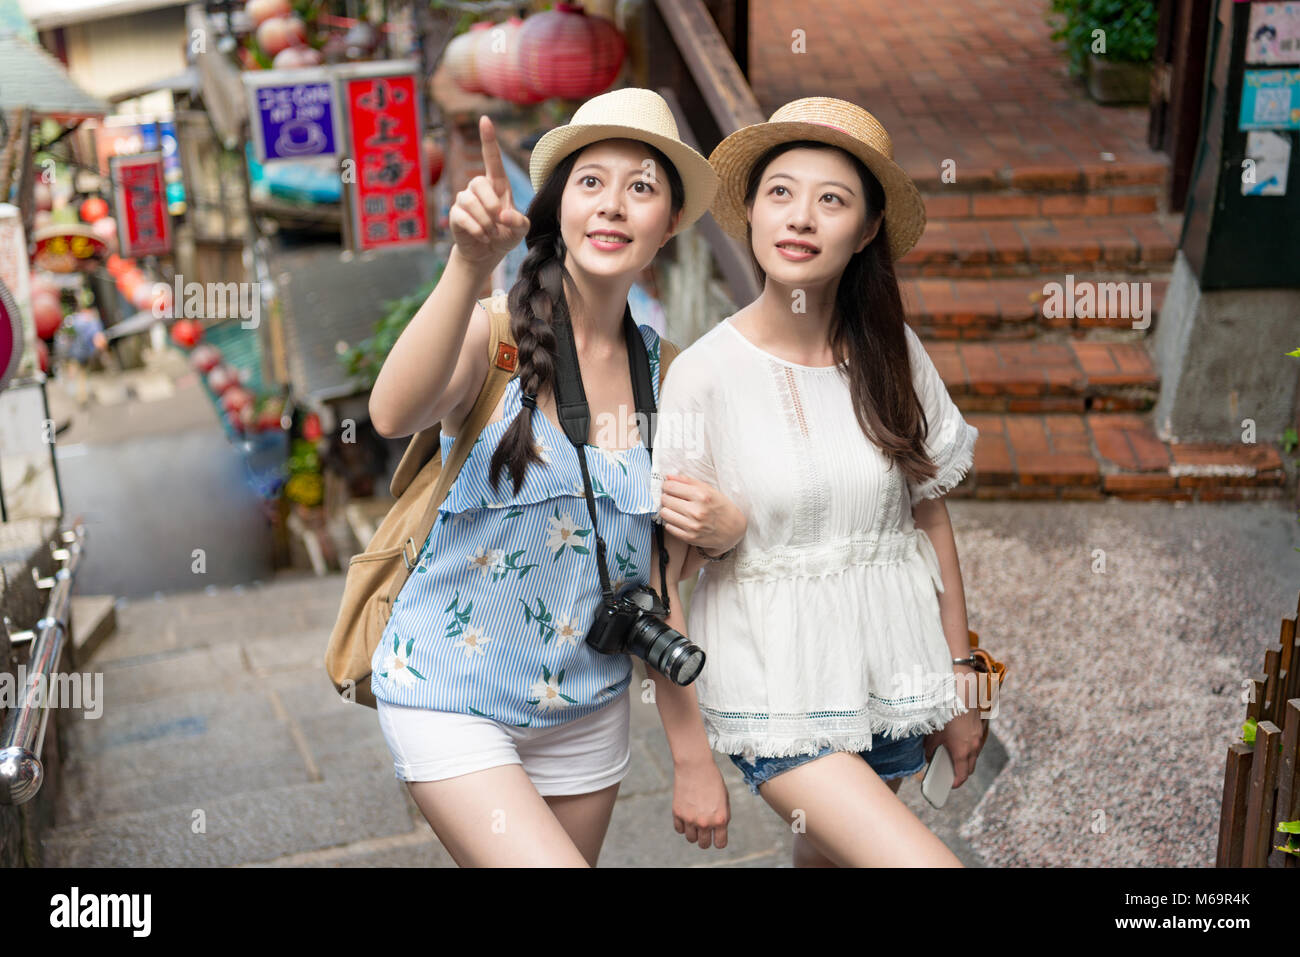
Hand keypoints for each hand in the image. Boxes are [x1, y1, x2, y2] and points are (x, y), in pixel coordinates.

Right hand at [449, 116, 529, 266]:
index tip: (484, 119)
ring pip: (470, 201)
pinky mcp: (455, 214)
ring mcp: (465, 199)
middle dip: (491, 205)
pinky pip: (463, 216)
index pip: (492, 158)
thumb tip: (502, 214)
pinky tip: (483, 237)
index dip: (488, 139)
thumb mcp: (521, 230)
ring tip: (491, 233)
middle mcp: (479, 187)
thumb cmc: (506, 235)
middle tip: (499, 223)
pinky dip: (477, 229)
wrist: (487, 253)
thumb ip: (520, 222)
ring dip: (485, 221)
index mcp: (498, 185)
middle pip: (479, 182)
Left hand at [658, 474, 745, 555]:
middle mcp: (697, 511)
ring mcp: (692, 526)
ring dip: (668, 509)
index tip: (670, 487)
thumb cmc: (721, 507)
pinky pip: (669, 527)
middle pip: (665, 500)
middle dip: (667, 496)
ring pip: (664, 513)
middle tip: (674, 498)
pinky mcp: (689, 538)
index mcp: (702, 496)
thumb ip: (688, 481)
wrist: (733, 530)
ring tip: (676, 509)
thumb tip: (668, 477)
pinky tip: (680, 519)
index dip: (667, 486)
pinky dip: (672, 522)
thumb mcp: (709, 490)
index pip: (670, 487)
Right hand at [672, 758, 730, 848]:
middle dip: (705, 839)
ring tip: (695, 820)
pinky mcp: (677, 813)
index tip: (716, 836)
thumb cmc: (713, 781)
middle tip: (704, 828)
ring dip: (693, 832)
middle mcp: (705, 822)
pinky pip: (679, 829)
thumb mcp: (724, 799)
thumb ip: (722, 817)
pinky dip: (683, 825)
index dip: (718, 841)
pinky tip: (686, 815)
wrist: (695, 765)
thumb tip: (717, 833)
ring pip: (691, 839)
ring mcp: (690, 819)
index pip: (720, 844)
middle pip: (703, 844)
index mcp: (721, 819)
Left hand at [924, 707, 983, 788]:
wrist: (961, 695)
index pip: (962, 775)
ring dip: (966, 758)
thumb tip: (930, 757)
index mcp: (962, 752)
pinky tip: (959, 741)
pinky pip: (975, 743)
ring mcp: (978, 738)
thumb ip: (930, 749)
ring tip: (953, 756)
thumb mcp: (933, 734)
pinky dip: (969, 746)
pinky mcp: (980, 729)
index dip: (956, 782)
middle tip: (951, 772)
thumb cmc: (945, 714)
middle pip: (970, 767)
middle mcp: (973, 747)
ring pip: (974, 755)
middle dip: (962, 772)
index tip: (950, 784)